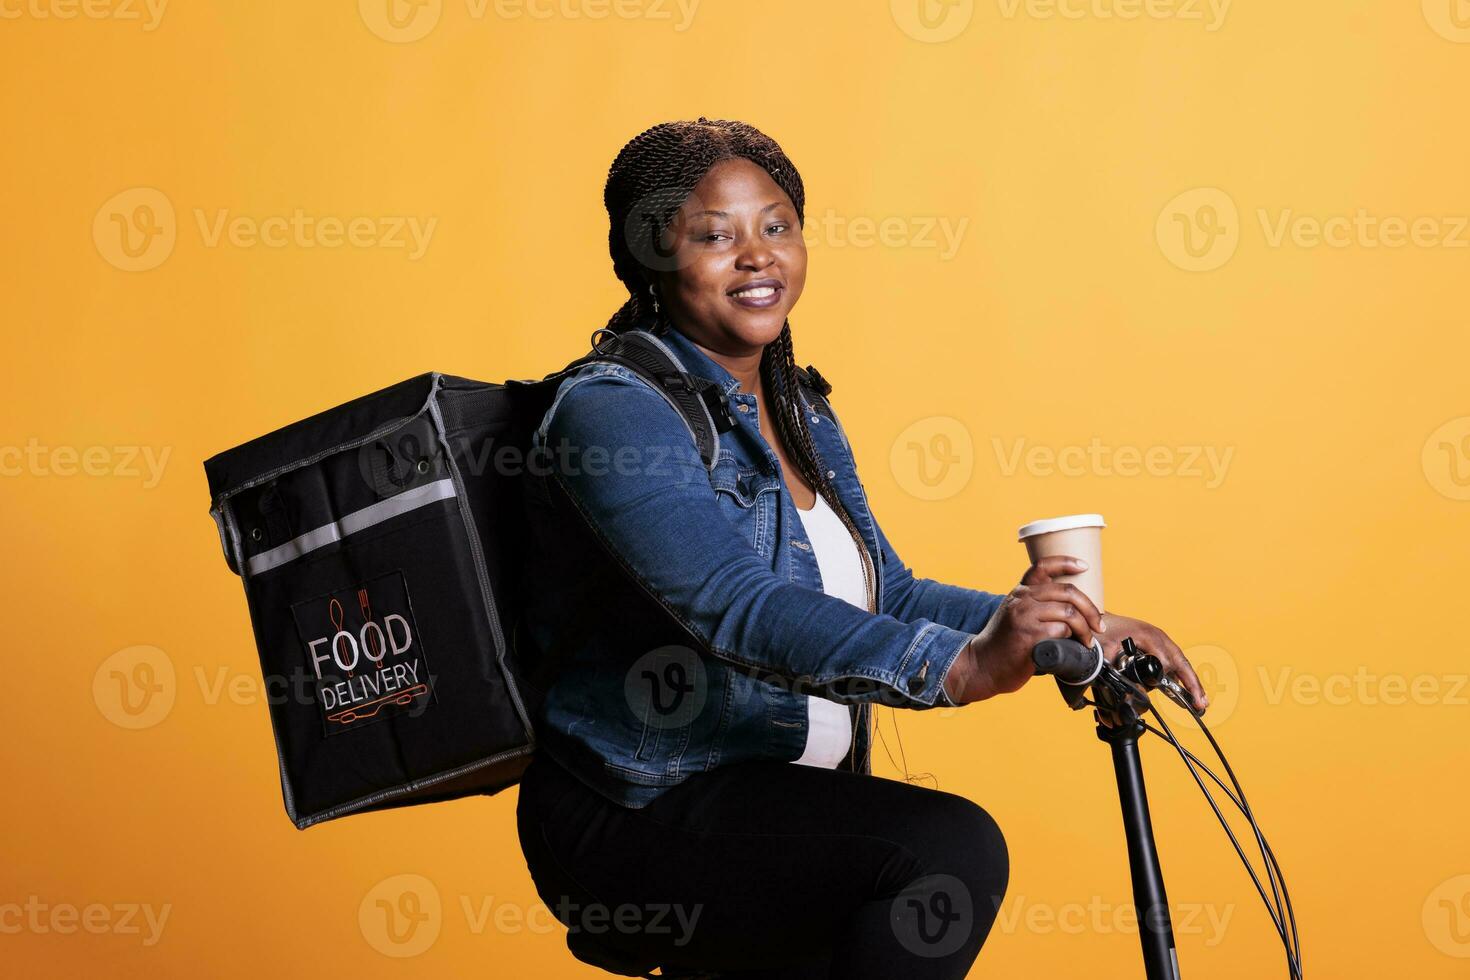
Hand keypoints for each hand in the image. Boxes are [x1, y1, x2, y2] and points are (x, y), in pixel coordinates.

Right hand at [943, 555, 1105, 704]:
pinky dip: (1073, 639)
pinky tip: (1073, 647)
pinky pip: (1062, 630)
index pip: (1043, 565)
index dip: (1066, 562)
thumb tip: (1074, 609)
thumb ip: (1036, 606)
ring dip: (1085, 628)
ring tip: (1087, 640)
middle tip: (1098, 624)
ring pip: (1068, 612)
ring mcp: (1024, 616)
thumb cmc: (1005, 644)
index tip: (1083, 566)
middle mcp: (1021, 599)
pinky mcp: (1028, 635)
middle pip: (1067, 591)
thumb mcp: (1015, 615)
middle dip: (1090, 608)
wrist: (982, 665)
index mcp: (1020, 591)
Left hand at [1096, 613, 1209, 712]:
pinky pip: (1170, 660)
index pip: (1170, 663)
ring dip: (1188, 681)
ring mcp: (1157, 640)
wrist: (1088, 620)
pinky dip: (1178, 675)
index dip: (1179, 682)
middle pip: (1181, 663)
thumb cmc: (1097, 633)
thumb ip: (1119, 673)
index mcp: (1150, 637)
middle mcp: (1157, 637)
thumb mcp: (1107, 654)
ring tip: (1199, 699)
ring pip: (1178, 662)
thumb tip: (1132, 696)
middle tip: (1202, 704)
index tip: (1187, 699)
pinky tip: (1184, 688)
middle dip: (1192, 684)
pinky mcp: (1152, 644)